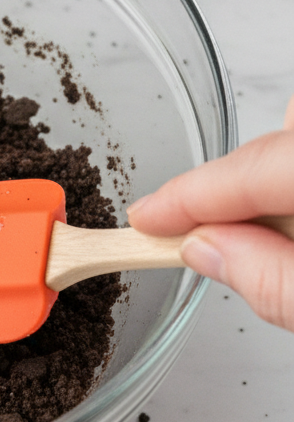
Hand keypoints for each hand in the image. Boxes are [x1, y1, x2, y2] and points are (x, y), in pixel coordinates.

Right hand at [128, 95, 293, 331]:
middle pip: (276, 140)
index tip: (143, 221)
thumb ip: (274, 281)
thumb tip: (206, 250)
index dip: (185, 198)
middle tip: (205, 241)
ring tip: (274, 237)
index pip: (248, 170)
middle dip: (234, 187)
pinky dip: (291, 173)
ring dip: (273, 175)